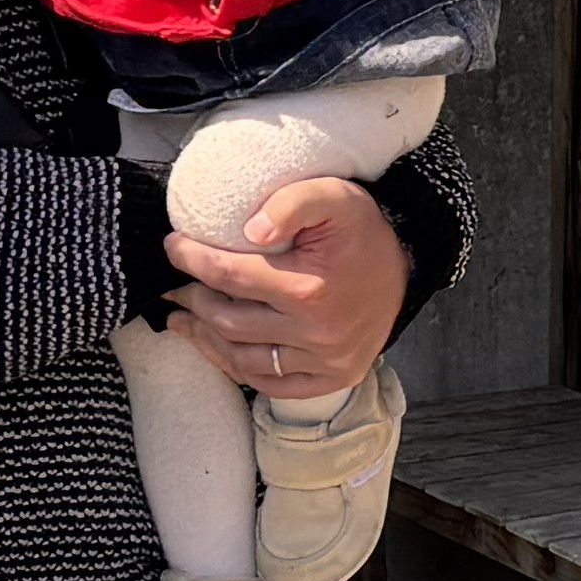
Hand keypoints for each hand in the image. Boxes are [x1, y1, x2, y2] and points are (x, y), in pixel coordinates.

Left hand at [163, 169, 413, 399]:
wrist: (409, 262)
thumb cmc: (363, 228)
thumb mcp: (334, 195)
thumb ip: (291, 202)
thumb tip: (247, 231)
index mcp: (309, 288)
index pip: (229, 276)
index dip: (192, 260)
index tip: (172, 247)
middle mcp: (317, 333)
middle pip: (230, 322)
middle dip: (194, 301)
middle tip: (177, 285)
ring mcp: (325, 361)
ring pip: (244, 359)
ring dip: (206, 339)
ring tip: (184, 320)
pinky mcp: (334, 377)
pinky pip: (273, 384)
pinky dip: (239, 369)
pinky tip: (220, 350)